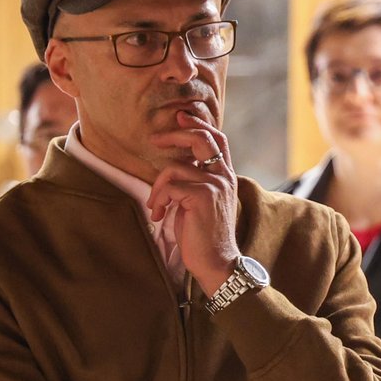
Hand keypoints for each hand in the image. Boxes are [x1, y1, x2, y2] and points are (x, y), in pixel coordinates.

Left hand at [146, 111, 238, 295]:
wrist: (217, 262)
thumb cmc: (204, 235)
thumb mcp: (199, 202)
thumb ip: (195, 181)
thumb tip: (175, 166)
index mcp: (225, 176)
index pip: (217, 138)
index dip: (198, 124)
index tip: (179, 118)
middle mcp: (224, 176)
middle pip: (202, 138)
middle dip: (175, 135)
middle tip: (155, 139)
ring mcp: (215, 185)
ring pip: (175, 167)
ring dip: (157, 187)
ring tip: (156, 206)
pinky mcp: (202, 196)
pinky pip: (171, 185)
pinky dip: (159, 199)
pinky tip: (158, 215)